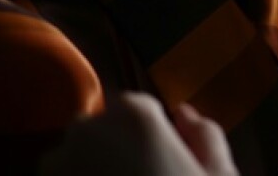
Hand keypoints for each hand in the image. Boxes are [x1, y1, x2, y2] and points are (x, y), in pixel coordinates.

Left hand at [38, 91, 238, 175]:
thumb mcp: (220, 175)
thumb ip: (205, 135)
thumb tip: (185, 114)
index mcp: (135, 117)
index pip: (136, 109)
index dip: (151, 136)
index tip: (164, 164)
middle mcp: (87, 133)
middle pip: (98, 132)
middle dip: (115, 153)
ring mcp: (58, 169)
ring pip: (72, 163)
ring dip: (90, 175)